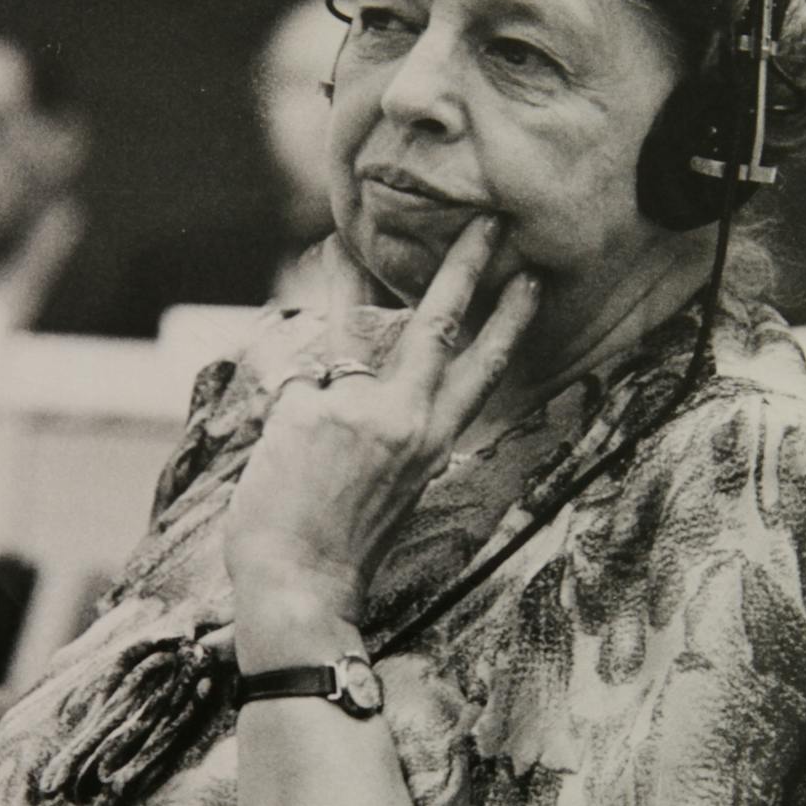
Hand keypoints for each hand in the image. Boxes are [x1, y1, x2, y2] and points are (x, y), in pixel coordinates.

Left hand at [223, 215, 539, 640]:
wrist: (298, 583)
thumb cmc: (344, 541)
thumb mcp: (397, 485)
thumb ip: (399, 429)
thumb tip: (382, 379)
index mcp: (434, 442)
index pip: (484, 369)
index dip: (509, 320)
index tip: (529, 280)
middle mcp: (404, 420)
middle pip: (439, 325)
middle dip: (463, 266)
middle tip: (484, 221)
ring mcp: (355, 410)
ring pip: (351, 323)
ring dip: (346, 275)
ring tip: (338, 238)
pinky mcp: (305, 410)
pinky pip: (293, 373)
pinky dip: (284, 379)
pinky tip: (276, 410)